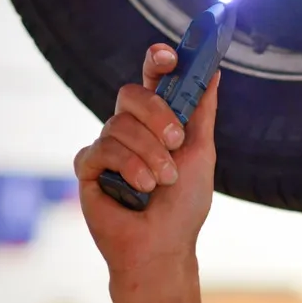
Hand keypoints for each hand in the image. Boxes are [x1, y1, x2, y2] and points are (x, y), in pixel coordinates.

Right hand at [74, 43, 219, 280]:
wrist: (163, 247)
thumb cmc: (183, 205)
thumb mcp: (201, 153)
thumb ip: (201, 112)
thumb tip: (213, 72)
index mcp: (157, 121)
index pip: (151, 79)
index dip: (156, 61)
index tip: (168, 56)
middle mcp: (129, 129)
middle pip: (130, 93)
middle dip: (157, 115)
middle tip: (176, 142)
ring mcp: (107, 147)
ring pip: (119, 124)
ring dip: (149, 154)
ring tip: (162, 182)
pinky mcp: (88, 168)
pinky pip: (102, 149)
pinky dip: (127, 168)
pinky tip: (139, 189)